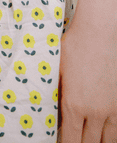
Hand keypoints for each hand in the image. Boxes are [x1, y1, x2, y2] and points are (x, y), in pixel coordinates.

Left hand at [59, 20, 116, 141]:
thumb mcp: (57, 71)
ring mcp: (111, 108)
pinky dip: (110, 135)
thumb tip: (54, 112)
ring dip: (97, 142)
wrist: (98, 33)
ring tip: (89, 139)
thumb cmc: (74, 47)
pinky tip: (104, 135)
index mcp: (73, 105)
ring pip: (107, 141)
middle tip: (74, 141)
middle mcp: (94, 111)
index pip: (70, 140)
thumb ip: (57, 95)